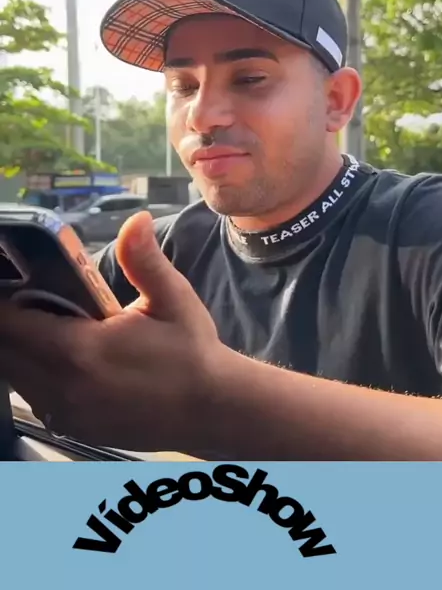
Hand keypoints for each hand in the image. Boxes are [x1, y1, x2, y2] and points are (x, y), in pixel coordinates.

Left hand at [0, 212, 228, 451]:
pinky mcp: (71, 427)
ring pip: (14, 375)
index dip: (2, 304)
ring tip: (42, 320)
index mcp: (80, 351)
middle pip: (4, 351)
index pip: (9, 326)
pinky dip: (32, 372)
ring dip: (17, 348)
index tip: (10, 281)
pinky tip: (58, 353)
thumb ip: (144, 260)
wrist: (213, 410)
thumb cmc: (193, 352)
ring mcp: (65, 413)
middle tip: (26, 296)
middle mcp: (62, 388)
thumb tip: (135, 220)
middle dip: (7, 323)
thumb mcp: (173, 298)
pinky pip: (32, 395)